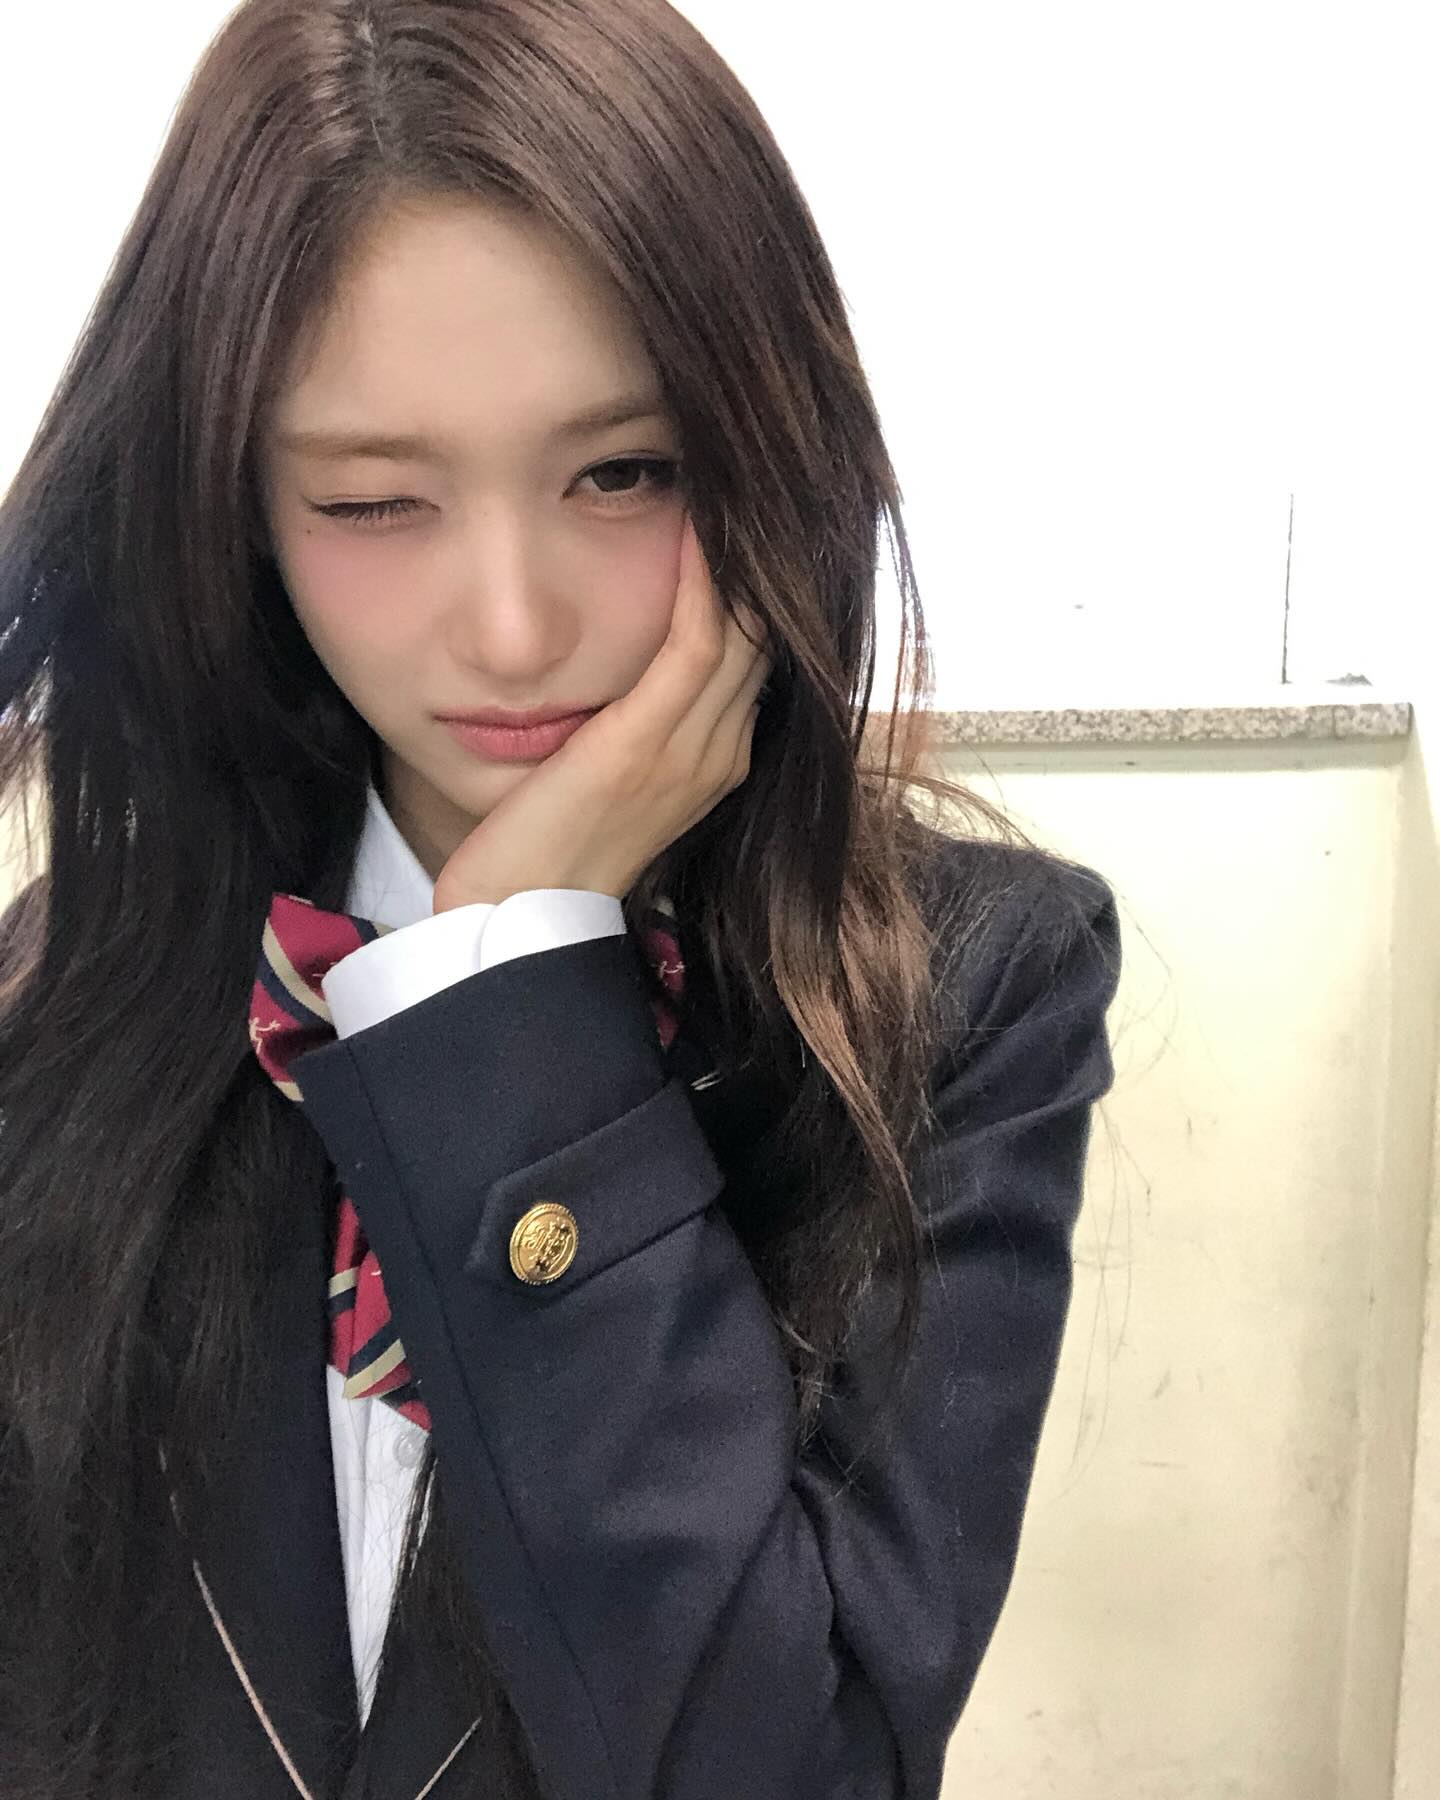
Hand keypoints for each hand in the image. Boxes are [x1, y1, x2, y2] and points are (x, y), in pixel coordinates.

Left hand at [431, 515, 772, 910]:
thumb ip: (633, 723)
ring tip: (730, 476)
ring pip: (748, 629)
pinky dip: (705, 579)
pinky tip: (697, 521)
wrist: (515, 924)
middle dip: (762, 553)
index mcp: (715, 759)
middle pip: (768, 631)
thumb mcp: (604, 777)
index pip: (758, 651)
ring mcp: (692, 752)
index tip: (739, 510)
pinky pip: (699, 642)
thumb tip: (623, 665)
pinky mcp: (645, 746)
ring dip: (741, 550)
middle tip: (747, 471)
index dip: (757, 580)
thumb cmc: (546, 849)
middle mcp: (721, 753)